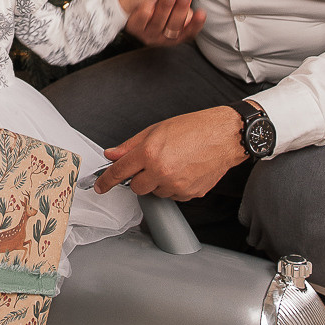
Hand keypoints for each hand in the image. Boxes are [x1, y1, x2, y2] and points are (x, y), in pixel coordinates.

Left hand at [95, 106, 244, 199]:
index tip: (101, 186)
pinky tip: (185, 171)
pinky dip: (174, 186)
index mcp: (150, 153)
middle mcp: (162, 172)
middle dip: (140, 178)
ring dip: (158, 182)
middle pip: (137, 187)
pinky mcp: (189, 194)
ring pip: (156, 192)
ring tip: (174, 163)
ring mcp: (176, 185)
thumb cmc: (194, 128)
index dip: (107, 180)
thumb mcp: (156, 130)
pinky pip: (173, 195)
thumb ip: (130, 145)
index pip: (120, 172)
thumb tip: (112, 154)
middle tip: (153, 163)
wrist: (224, 136)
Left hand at [119, 0, 205, 47]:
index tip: (201, 12)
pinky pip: (141, 19)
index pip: (189, 33)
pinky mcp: (134, 28)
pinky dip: (146, 10)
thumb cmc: (155, 0)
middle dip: (181, 8)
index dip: (196, 24)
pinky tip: (149, 2)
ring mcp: (148, 33)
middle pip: (174, 26)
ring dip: (165, 6)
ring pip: (158, 22)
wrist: (128, 7)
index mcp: (175, 34)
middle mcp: (162, 37)